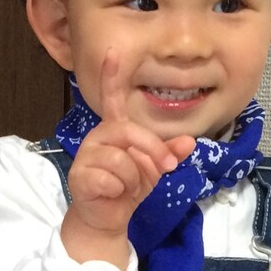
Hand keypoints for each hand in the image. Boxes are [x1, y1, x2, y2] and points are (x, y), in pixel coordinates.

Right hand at [60, 50, 195, 266]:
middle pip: (129, 132)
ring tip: (127, 187)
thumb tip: (190, 142)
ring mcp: (86, 155)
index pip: (112, 98)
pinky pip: (110, 179)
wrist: (109, 218)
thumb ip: (169, 152)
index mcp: (115, 129)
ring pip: (121, 159)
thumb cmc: (129, 188)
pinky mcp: (80, 175)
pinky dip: (119, 191)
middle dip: (153, 152)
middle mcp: (99, 136)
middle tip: (165, 170)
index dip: (111, 75)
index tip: (113, 51)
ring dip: (134, 179)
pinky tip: (113, 194)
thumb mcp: (154, 168)